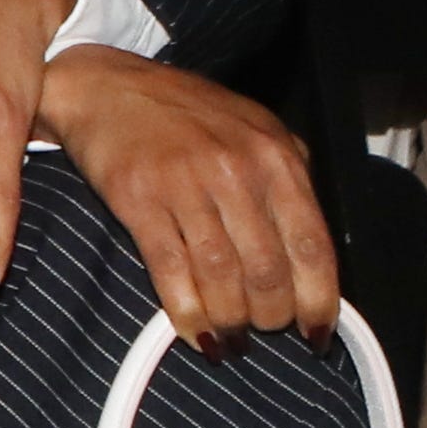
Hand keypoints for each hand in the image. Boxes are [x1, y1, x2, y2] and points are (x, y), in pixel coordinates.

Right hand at [37, 47, 338, 345]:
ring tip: (230, 340)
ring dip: (230, 321)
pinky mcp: (140, 200)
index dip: (318, 299)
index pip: (312, 244)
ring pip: (222, 277)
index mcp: (275, 157)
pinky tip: (194, 331)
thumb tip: (310, 253)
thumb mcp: (256, 130)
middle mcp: (237, 171)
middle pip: (268, 270)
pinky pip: (171, 271)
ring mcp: (187, 185)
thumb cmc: (184, 113)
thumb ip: (289, 180)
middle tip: (262, 331)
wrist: (108, 87)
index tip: (315, 333)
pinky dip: (187, 312)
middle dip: (270, 317)